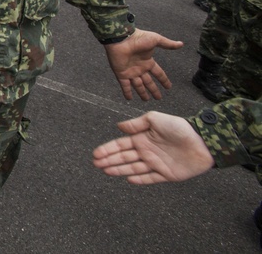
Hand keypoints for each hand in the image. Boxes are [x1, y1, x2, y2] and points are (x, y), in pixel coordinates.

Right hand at [93, 111, 213, 184]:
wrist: (203, 141)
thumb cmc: (179, 127)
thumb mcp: (155, 119)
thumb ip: (137, 123)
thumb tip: (119, 127)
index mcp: (143, 138)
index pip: (120, 145)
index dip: (107, 149)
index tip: (95, 154)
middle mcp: (147, 152)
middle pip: (124, 157)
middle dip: (109, 160)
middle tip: (96, 164)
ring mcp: (156, 164)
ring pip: (133, 168)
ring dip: (119, 170)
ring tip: (106, 171)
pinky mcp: (167, 174)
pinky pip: (150, 178)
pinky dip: (140, 180)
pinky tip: (129, 180)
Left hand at [103, 28, 182, 99]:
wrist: (121, 38)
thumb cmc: (138, 37)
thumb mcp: (156, 40)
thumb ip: (168, 44)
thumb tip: (181, 44)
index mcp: (148, 61)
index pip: (158, 73)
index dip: (164, 80)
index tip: (168, 87)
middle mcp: (140, 68)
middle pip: (149, 82)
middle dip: (153, 90)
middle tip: (158, 98)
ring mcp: (130, 71)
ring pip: (138, 85)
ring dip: (142, 93)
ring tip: (146, 100)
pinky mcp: (121, 73)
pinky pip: (125, 85)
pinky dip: (127, 92)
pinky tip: (129, 98)